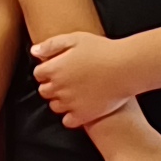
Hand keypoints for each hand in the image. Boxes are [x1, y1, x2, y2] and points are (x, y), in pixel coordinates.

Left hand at [32, 30, 151, 125]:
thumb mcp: (76, 39)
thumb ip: (52, 45)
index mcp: (55, 69)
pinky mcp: (83, 115)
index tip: (58, 68)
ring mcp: (70, 103)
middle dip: (52, 85)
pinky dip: (71, 116)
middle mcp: (59, 88)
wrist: (127, 68)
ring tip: (75, 93)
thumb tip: (34, 51)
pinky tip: (80, 106)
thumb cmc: (103, 50)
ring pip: (54, 106)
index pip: (38, 73)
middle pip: (44, 90)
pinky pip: (67, 121)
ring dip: (60, 100)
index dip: (47, 70)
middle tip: (68, 80)